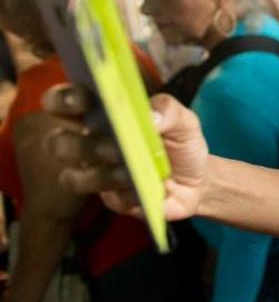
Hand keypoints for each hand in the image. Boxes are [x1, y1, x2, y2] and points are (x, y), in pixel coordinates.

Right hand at [42, 86, 209, 221]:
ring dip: (101, 173)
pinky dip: (129, 193)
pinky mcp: (115, 201)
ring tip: (130, 168)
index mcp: (99, 116)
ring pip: (75, 178)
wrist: (199, 181)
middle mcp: (90, 145)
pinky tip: (148, 188)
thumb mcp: (184, 121)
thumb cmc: (181, 144)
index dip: (62, 101)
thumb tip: (151, 115)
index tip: (80, 100)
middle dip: (77, 143)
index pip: (62, 104)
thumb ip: (169, 110)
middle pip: (57, 144)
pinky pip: (111, 199)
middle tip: (110, 140)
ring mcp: (98, 175)